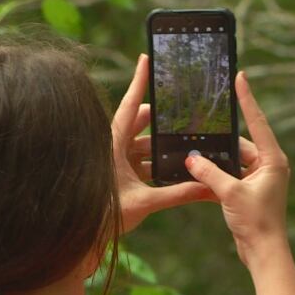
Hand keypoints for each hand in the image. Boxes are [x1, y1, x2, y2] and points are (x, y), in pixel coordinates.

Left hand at [112, 54, 209, 232]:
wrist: (87, 236)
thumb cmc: (107, 216)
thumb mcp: (146, 202)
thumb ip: (179, 194)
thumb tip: (208, 188)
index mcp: (114, 144)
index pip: (130, 106)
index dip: (139, 82)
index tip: (146, 58)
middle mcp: (113, 147)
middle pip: (140, 122)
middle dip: (161, 120)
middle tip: (182, 114)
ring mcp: (115, 160)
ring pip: (142, 144)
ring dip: (161, 146)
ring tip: (185, 143)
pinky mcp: (118, 173)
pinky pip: (140, 161)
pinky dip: (156, 162)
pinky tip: (173, 167)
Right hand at [184, 71, 289, 265]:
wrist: (264, 253)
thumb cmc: (256, 222)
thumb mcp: (229, 193)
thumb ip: (209, 173)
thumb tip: (190, 157)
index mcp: (272, 160)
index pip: (257, 122)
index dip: (247, 99)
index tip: (241, 77)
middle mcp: (268, 166)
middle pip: (239, 144)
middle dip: (217, 143)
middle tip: (197, 130)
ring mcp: (259, 179)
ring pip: (231, 162)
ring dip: (213, 163)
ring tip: (192, 156)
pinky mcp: (249, 192)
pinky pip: (229, 177)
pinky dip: (215, 177)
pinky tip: (196, 175)